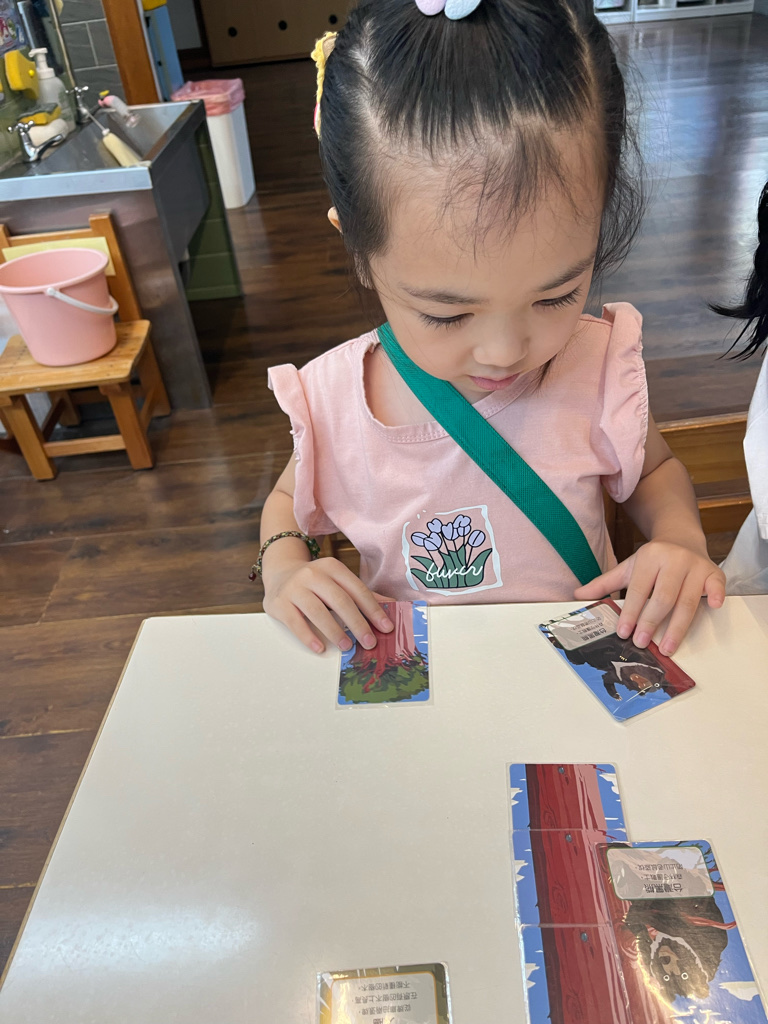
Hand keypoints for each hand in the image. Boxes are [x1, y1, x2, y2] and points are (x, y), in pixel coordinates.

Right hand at [263, 556, 393, 653]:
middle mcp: (313, 574)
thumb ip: (362, 594)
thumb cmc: (316, 582)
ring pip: (318, 611)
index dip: (373, 609)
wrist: (280, 573)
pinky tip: (320, 647)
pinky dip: (309, 636)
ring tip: (347, 646)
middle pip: (340, 601)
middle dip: (357, 623)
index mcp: (332, 567)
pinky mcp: (279, 603)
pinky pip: (296, 622)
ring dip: (335, 631)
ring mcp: (294, 588)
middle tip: (369, 643)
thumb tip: (393, 605)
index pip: (357, 590)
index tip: (386, 628)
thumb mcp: (337, 582)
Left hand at [574, 540, 725, 655]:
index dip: (630, 612)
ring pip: (687, 599)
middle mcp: (674, 560)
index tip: (624, 632)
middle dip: (651, 622)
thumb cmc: (654, 559)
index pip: (638, 589)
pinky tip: (714, 608)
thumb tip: (577, 596)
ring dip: (677, 626)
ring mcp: (695, 566)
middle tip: (642, 643)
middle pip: (663, 597)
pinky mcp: (713, 572)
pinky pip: (717, 584)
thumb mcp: (629, 567)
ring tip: (667, 647)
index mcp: (650, 558)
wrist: (682, 537)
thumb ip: (605, 583)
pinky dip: (716, 596)